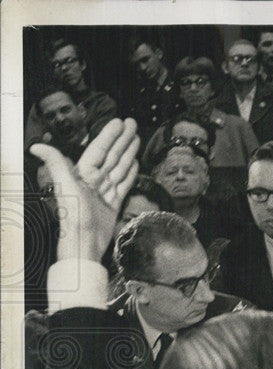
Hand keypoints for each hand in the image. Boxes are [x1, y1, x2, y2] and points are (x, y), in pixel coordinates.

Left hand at [29, 118, 139, 262]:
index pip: (99, 149)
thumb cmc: (74, 217)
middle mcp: (94, 180)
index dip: (109, 135)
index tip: (120, 123)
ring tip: (137, 140)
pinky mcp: (113, 203)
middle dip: (123, 139)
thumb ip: (55, 163)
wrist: (85, 243)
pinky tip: (135, 164)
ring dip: (128, 153)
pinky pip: (124, 184)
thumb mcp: (64, 186)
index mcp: (83, 173)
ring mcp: (105, 191)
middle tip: (133, 125)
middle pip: (112, 155)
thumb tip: (36, 146)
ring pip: (120, 167)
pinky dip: (130, 173)